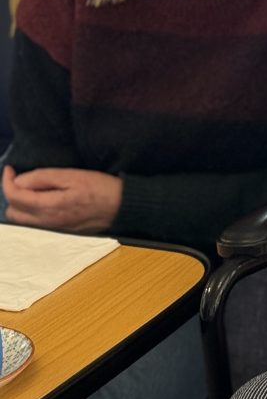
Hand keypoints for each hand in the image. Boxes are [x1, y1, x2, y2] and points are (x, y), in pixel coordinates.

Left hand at [2, 164, 122, 231]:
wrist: (123, 208)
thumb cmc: (101, 189)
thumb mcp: (73, 176)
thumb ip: (44, 178)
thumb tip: (19, 181)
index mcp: (49, 207)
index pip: (14, 197)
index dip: (7, 181)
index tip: (11, 168)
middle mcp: (47, 222)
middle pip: (14, 212)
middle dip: (12, 194)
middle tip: (22, 178)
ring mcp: (54, 228)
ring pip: (23, 219)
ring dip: (22, 203)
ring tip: (34, 186)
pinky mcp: (62, 230)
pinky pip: (36, 222)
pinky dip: (33, 209)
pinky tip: (45, 196)